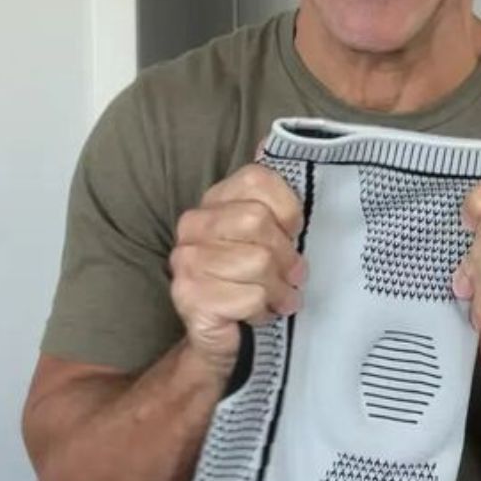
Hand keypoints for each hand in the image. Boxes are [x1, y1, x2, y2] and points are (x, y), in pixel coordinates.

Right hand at [170, 162, 305, 372]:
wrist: (226, 339)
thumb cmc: (257, 282)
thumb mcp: (275, 236)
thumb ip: (276, 196)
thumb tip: (272, 141)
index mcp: (216, 201)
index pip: (258, 179)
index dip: (288, 210)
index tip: (294, 234)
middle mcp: (193, 225)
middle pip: (258, 222)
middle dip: (287, 256)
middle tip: (294, 276)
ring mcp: (186, 260)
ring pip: (258, 263)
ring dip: (279, 288)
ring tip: (280, 298)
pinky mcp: (189, 296)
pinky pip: (249, 296)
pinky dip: (264, 310)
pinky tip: (259, 314)